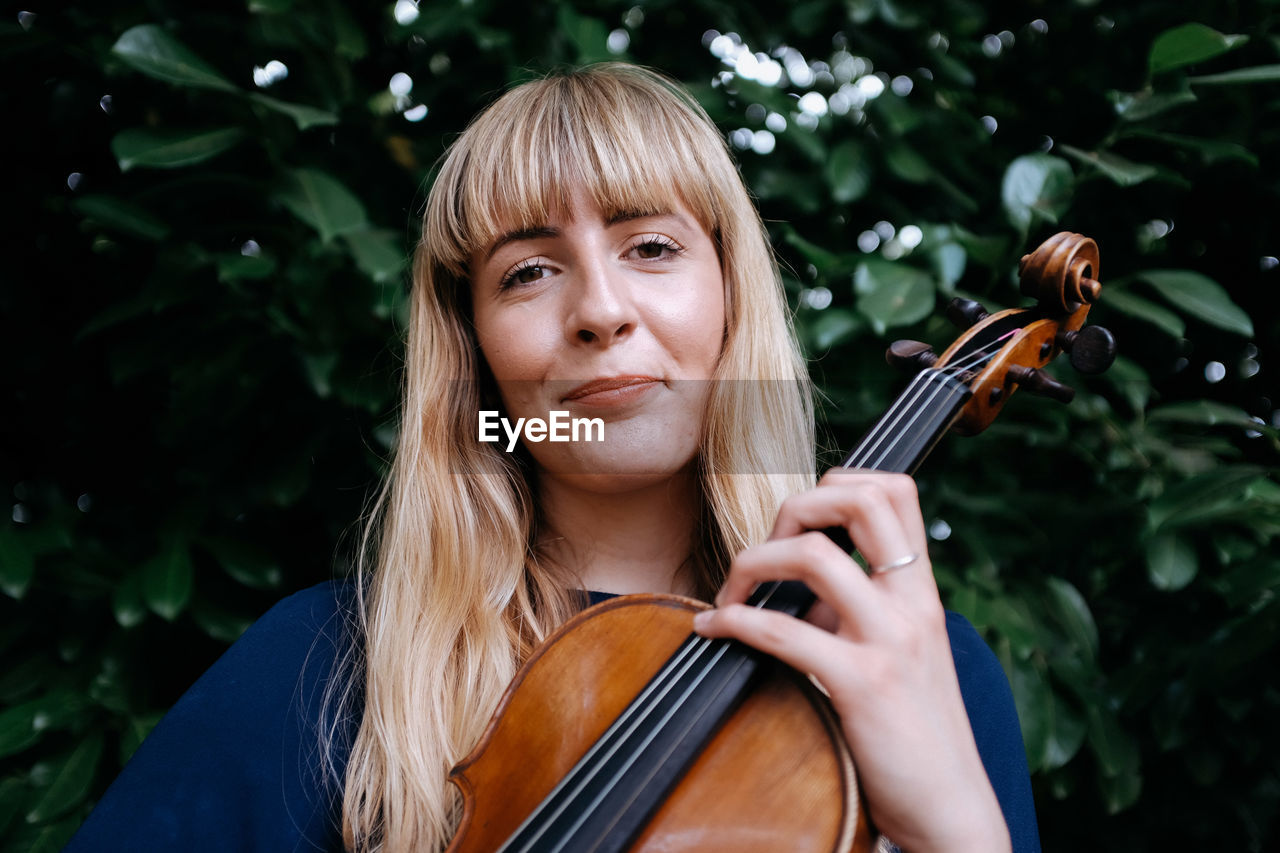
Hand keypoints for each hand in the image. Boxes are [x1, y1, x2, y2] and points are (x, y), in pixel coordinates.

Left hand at [692, 469, 1009, 852]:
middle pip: (861, 500)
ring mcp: (890, 641)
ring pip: (816, 555)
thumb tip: (792, 589)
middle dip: (796, 506)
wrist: (953, 812)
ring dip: (754, 562)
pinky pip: (782, 629)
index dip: (841, 482)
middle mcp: (913, 605)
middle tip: (765, 549)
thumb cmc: (916, 736)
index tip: (800, 520)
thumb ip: (854, 615)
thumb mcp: (898, 656)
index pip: (897, 491)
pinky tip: (712, 629)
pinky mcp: (862, 684)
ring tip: (730, 593)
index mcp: (922, 592)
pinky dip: (733, 620)